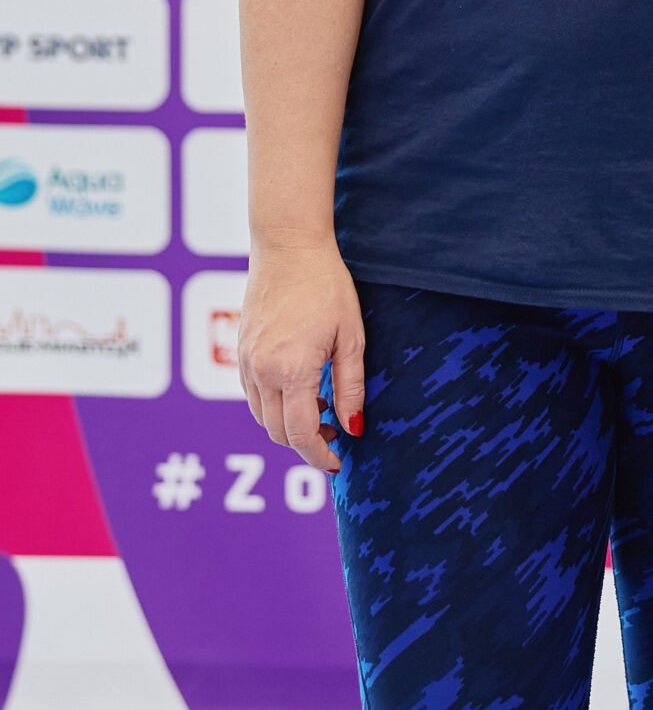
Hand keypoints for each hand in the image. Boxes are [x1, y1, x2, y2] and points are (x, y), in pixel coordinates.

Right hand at [238, 238, 365, 473]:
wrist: (288, 247)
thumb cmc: (327, 287)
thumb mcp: (351, 337)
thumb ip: (350, 387)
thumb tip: (354, 428)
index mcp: (290, 370)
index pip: (299, 434)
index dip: (318, 454)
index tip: (336, 462)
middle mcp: (261, 371)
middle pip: (276, 431)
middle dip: (305, 443)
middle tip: (335, 433)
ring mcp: (245, 361)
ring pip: (261, 416)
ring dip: (288, 424)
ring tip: (321, 409)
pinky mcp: (240, 351)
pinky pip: (253, 395)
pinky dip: (274, 404)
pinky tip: (300, 389)